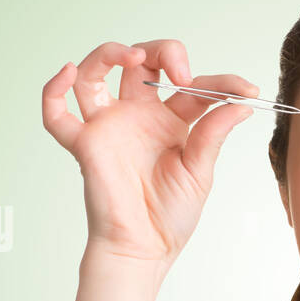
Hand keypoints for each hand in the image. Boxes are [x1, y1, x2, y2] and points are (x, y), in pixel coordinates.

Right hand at [42, 39, 258, 273]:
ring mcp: (109, 126)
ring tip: (131, 55)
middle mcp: (138, 116)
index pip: (193, 87)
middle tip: (181, 73)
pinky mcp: (85, 144)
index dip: (221, 83)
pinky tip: (67, 72)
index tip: (246, 90)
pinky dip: (53, 90)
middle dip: (162, 51)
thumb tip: (241, 103)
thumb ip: (213, 134)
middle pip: (141, 63)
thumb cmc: (171, 216)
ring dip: (109, 53)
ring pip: (95, 73)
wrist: (145, 249)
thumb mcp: (200, 171)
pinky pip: (57, 114)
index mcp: (171, 121)